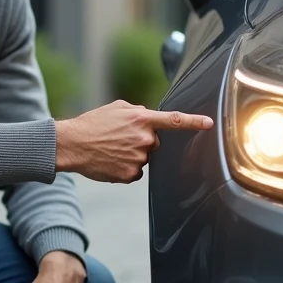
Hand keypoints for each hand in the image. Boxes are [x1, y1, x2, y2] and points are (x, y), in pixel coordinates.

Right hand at [55, 100, 212, 182]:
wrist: (72, 144)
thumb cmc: (93, 123)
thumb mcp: (117, 108)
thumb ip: (139, 112)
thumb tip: (150, 120)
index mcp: (142, 119)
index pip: (174, 120)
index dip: (194, 122)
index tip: (210, 124)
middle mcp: (144, 139)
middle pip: (154, 142)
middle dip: (142, 141)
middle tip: (120, 138)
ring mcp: (138, 159)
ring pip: (144, 158)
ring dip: (132, 154)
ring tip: (111, 148)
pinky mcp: (130, 174)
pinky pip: (135, 172)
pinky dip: (125, 167)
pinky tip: (110, 161)